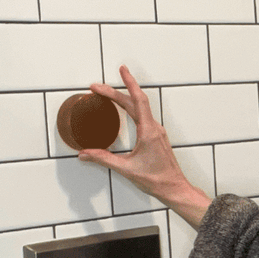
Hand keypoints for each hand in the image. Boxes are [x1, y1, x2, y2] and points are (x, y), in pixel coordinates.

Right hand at [76, 66, 211, 227]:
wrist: (174, 187)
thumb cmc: (155, 179)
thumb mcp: (126, 169)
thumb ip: (104, 159)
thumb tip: (84, 154)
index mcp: (148, 130)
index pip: (138, 100)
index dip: (129, 83)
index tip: (122, 70)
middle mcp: (153, 127)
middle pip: (135, 102)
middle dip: (117, 91)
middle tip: (98, 86)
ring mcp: (156, 131)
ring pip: (140, 107)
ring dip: (125, 97)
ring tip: (110, 93)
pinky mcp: (156, 136)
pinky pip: (143, 115)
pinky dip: (132, 107)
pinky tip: (125, 110)